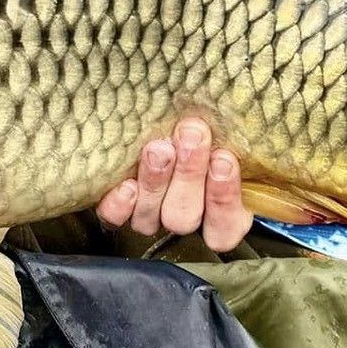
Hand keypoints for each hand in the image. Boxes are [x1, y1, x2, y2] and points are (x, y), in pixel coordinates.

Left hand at [96, 118, 251, 252]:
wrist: (164, 121)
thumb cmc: (205, 129)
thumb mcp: (222, 136)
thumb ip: (227, 140)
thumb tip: (231, 124)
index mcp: (220, 214)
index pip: (226, 226)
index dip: (225, 197)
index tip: (224, 158)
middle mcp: (184, 219)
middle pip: (185, 218)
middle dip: (189, 175)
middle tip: (191, 135)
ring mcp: (150, 217)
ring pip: (151, 218)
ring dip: (156, 182)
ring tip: (159, 148)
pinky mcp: (120, 210)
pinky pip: (115, 218)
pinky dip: (120, 205)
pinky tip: (127, 185)